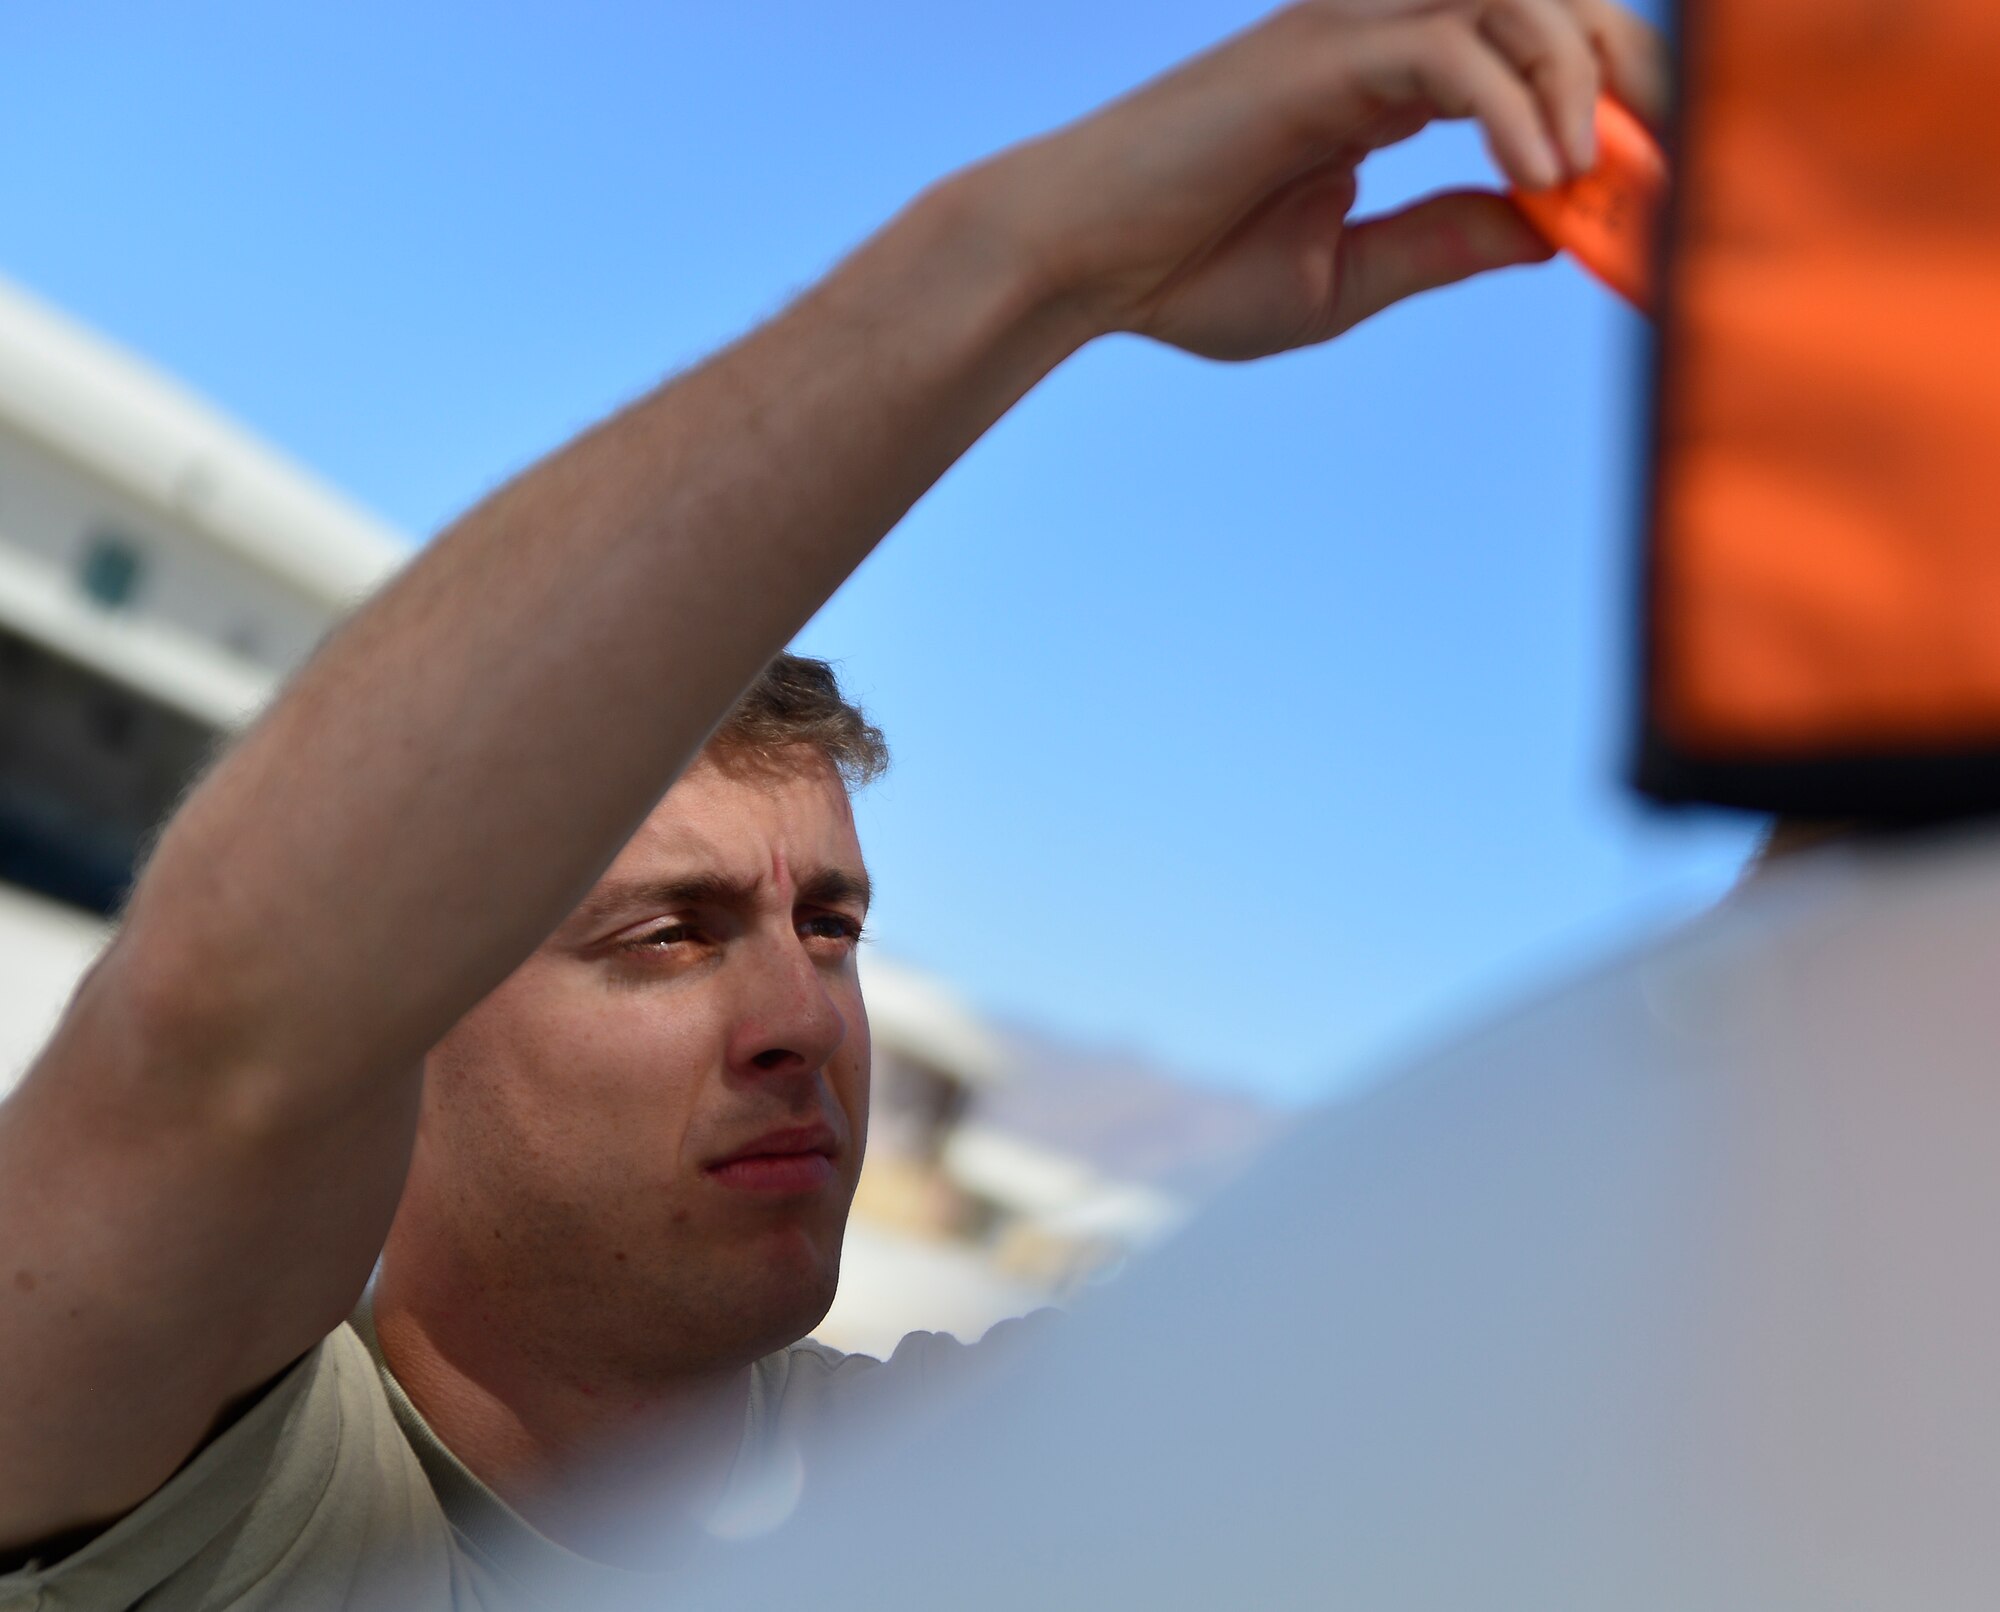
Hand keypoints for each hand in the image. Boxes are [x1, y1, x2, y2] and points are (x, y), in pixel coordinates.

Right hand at [982, 0, 1668, 358]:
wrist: (1076, 265)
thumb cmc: (1183, 274)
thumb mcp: (1346, 277)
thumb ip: (1446, 241)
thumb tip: (1553, 227)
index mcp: (1384, 78)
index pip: (1529, 50)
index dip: (1609, 103)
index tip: (1653, 183)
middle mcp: (1376, 30)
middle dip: (1631, 65)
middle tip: (1669, 157)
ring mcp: (1349, 30)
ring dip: (1585, 73)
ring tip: (1599, 169)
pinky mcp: (1322, 56)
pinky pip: (1456, 50)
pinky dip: (1519, 109)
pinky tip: (1542, 175)